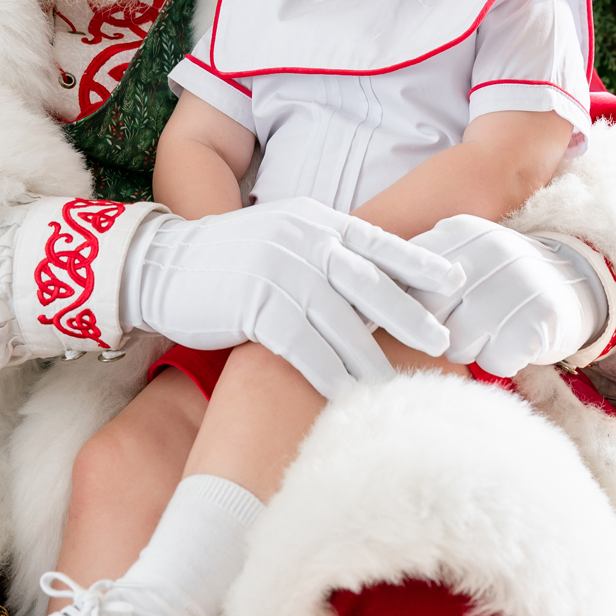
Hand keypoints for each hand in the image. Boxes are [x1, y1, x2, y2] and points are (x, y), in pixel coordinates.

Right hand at [123, 198, 461, 399]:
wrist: (160, 266)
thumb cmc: (225, 260)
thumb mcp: (280, 239)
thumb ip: (320, 251)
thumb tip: (368, 282)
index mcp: (315, 222)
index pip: (379, 241)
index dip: (420, 264)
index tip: (455, 283)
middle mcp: (304, 242)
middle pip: (372, 285)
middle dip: (411, 317)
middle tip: (443, 344)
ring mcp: (281, 272)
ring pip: (343, 324)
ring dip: (372, 358)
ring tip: (397, 384)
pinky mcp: (257, 306)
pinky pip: (304, 347)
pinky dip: (328, 373)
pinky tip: (344, 393)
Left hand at [405, 216, 606, 376]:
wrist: (577, 280)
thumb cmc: (503, 278)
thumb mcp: (462, 255)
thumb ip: (419, 272)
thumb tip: (366, 301)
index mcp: (459, 232)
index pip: (406, 278)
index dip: (407, 308)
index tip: (419, 316)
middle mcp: (487, 250)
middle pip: (428, 315)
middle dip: (441, 331)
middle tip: (468, 323)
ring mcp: (516, 280)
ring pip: (459, 343)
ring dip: (474, 349)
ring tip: (496, 330)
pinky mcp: (540, 315)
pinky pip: (496, 360)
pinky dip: (503, 361)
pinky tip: (518, 340)